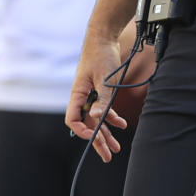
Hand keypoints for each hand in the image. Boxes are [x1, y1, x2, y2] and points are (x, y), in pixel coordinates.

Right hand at [65, 34, 130, 162]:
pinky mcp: (101, 92)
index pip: (74, 120)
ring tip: (116, 148)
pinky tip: (122, 126)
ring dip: (107, 134)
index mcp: (77, 95)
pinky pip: (105, 110)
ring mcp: (92, 96)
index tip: (93, 138)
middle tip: (107, 156)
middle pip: (88, 125)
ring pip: (97, 120)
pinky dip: (113, 118)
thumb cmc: (100, 56)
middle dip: (97, 141)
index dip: (82, 132)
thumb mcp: (104, 78)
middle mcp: (83, 98)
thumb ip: (102, 99)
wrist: (104, 38)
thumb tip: (97, 118)